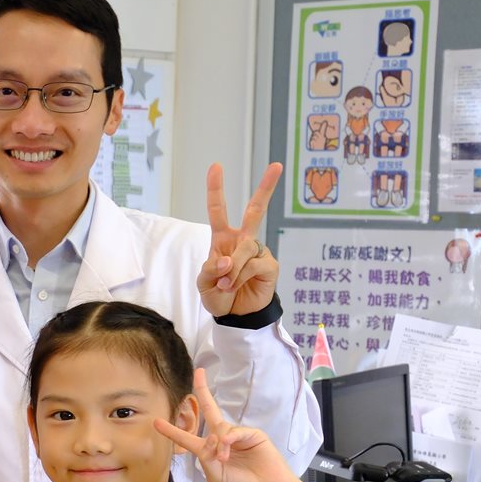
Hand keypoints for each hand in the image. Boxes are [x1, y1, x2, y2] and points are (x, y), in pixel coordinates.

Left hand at [154, 367, 309, 481]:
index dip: (172, 430)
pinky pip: (235, 430)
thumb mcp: (214, 474)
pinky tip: (227, 448)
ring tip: (223, 458)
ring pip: (220, 427)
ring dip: (218, 443)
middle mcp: (223, 439)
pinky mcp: (253, 434)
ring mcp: (238, 436)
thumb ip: (206, 455)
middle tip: (199, 372)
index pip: (188, 437)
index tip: (156, 422)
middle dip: (203, 390)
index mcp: (210, 451)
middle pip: (211, 410)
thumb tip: (212, 437)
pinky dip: (229, 438)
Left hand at [197, 162, 281, 317]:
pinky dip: (240, 276)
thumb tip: (225, 260)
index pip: (218, 210)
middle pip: (255, 210)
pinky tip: (235, 285)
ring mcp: (258, 252)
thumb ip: (210, 270)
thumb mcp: (204, 283)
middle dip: (266, 188)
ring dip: (230, 269)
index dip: (216, 189)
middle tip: (276, 166)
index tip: (216, 166)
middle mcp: (242, 240)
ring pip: (244, 248)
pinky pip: (253, 264)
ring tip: (225, 284)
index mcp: (222, 239)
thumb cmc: (218, 295)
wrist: (235, 315)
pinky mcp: (269, 265)